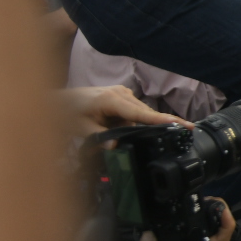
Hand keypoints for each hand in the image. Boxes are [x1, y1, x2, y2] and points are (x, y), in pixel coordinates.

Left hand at [58, 85, 187, 138]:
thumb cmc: (68, 112)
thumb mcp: (80, 128)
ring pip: (137, 116)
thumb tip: (115, 147)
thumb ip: (99, 137)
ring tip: (100, 131)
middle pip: (142, 115)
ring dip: (126, 128)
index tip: (182, 125)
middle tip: (136, 137)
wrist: (59, 100)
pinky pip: (131, 113)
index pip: (142, 113)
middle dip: (138, 130)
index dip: (162, 120)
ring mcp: (123, 93)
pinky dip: (123, 123)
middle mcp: (122, 93)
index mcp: (112, 99)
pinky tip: (106, 124)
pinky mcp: (122, 96)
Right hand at [139, 198, 235, 240]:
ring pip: (216, 227)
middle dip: (220, 211)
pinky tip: (196, 208)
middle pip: (222, 229)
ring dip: (214, 213)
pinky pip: (206, 228)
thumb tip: (148, 234)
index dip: (226, 223)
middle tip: (210, 199)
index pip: (220, 238)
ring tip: (204, 200)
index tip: (221, 209)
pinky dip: (205, 217)